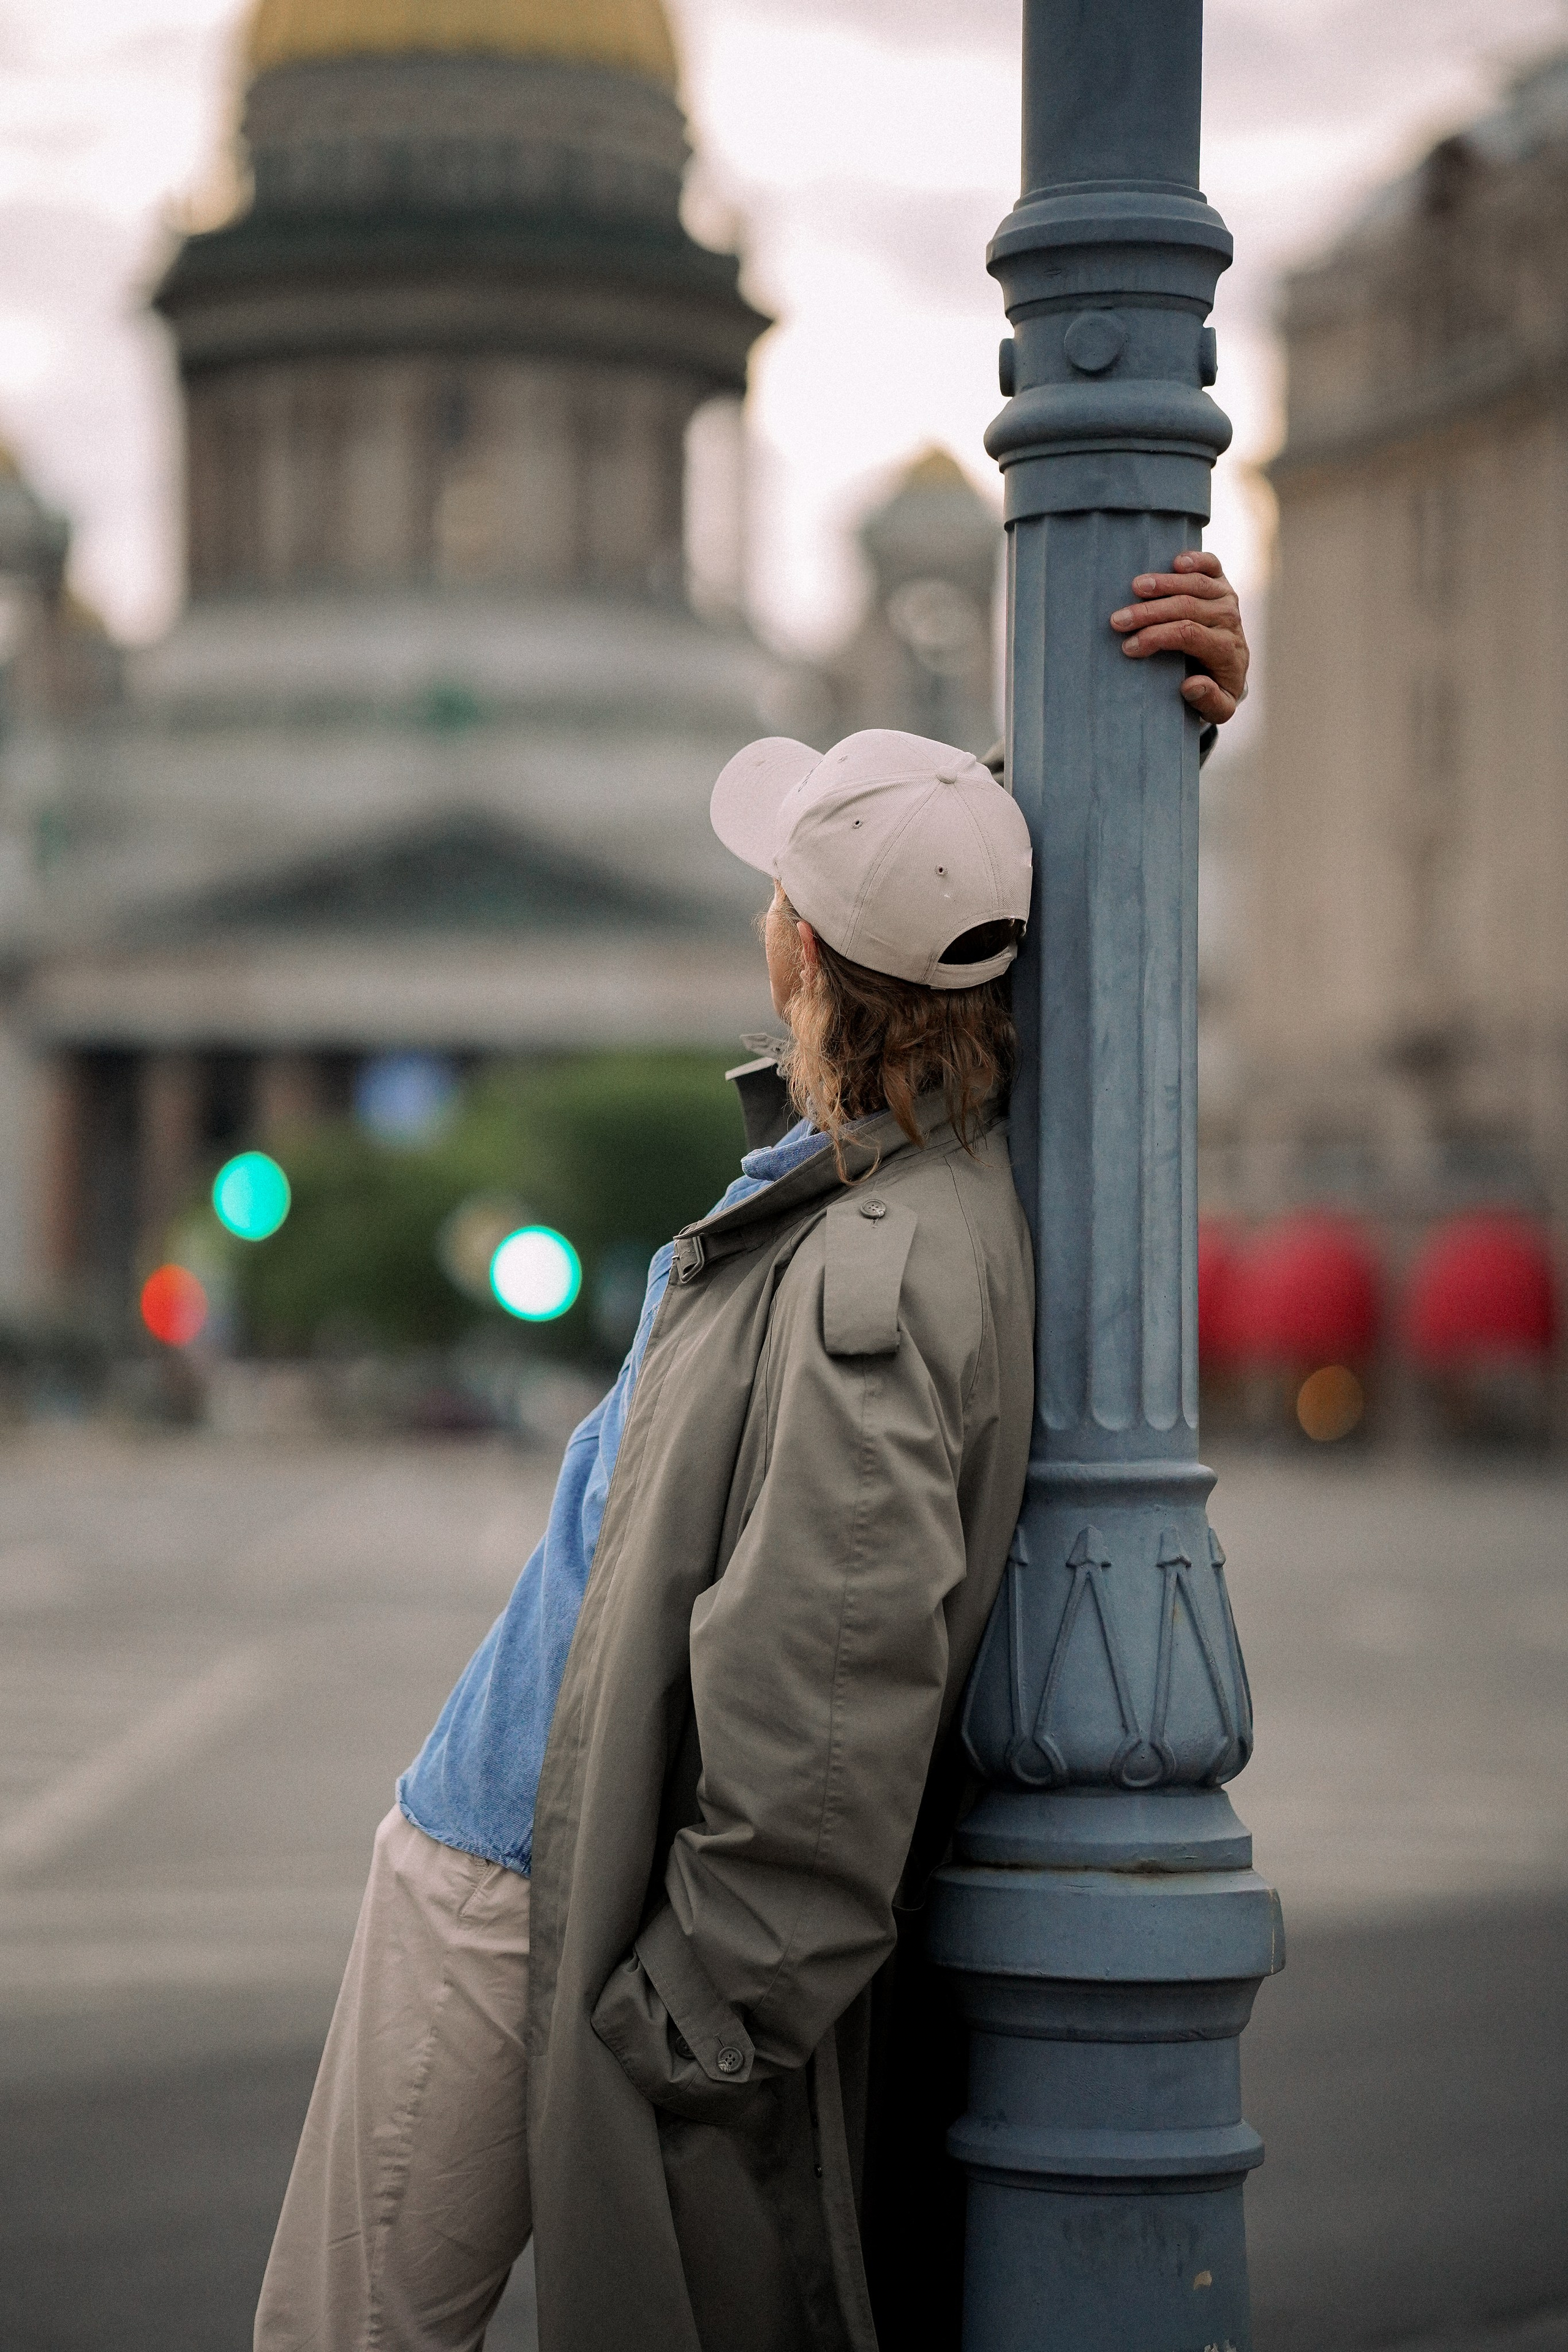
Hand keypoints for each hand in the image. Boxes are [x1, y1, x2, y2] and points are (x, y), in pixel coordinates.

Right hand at [1109, 549, 1248, 725]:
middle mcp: (1229, 620)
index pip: (1189, 635)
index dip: (1157, 637)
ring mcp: (1227, 598)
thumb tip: (1191, 684)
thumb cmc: (1215, 689)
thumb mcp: (1218, 710)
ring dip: (1163, 583)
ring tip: (1135, 587)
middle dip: (1149, 613)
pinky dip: (1196, 560)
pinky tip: (1176, 561)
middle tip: (1117, 620)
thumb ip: (1209, 703)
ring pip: (1195, 584)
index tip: (1129, 647)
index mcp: (1226, 650)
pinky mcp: (1223, 584)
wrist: (1232, 669)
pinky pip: (1212, 566)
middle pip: (1187, 608)